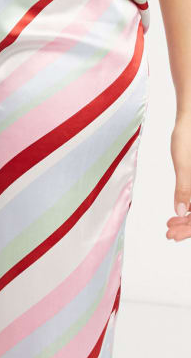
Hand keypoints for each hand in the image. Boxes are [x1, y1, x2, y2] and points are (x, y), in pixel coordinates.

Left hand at [167, 114, 190, 240]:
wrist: (189, 121)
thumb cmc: (187, 138)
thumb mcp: (183, 164)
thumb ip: (184, 187)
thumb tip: (181, 211)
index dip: (190, 230)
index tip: (172, 236)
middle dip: (188, 228)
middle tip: (168, 234)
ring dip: (188, 220)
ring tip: (170, 226)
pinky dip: (190, 208)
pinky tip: (178, 213)